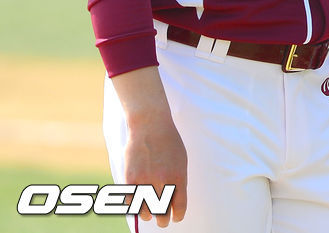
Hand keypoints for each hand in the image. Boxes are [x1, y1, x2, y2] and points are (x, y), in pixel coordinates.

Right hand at [111, 66, 187, 226]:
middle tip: (162, 221)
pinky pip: (132, 203)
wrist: (150, 123)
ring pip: (146, 213)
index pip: (179, 209)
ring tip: (149, 211)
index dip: (177, 216)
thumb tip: (176, 202)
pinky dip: (134, 205)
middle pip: (162, 216)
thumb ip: (180, 181)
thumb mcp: (181, 160)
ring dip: (148, 214)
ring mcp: (146, 181)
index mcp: (179, 178)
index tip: (175, 218)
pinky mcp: (131, 179)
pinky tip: (138, 202)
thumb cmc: (168, 140)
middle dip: (163, 221)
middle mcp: (163, 182)